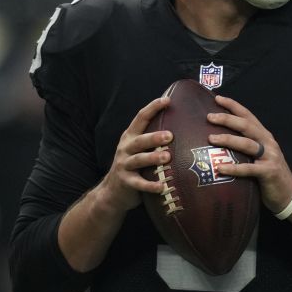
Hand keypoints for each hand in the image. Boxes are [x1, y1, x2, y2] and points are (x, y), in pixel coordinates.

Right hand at [97, 96, 172, 214]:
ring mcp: (124, 165)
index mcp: (131, 136)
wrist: (112, 191)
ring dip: (153, 158)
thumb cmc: (134, 166)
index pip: (141, 118)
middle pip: (140, 140)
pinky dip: (150, 185)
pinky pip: (139, 183)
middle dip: (154, 137)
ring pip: (138, 159)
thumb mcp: (138, 149)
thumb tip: (179, 125)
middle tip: (170, 135)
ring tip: (167, 157)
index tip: (167, 100)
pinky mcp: (126, 182)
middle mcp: (126, 148)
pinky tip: (161, 186)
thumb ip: (152, 138)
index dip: (153, 108)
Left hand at [206, 95, 291, 213]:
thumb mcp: (259, 154)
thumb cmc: (268, 173)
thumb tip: (219, 138)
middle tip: (210, 117)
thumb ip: (246, 145)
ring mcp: (270, 156)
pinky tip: (220, 168)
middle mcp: (268, 142)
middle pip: (246, 126)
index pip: (248, 116)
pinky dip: (234, 168)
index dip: (233, 106)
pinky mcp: (269, 172)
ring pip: (247, 144)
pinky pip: (249, 169)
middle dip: (227, 119)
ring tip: (211, 138)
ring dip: (228, 139)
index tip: (217, 98)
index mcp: (264, 135)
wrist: (288, 194)